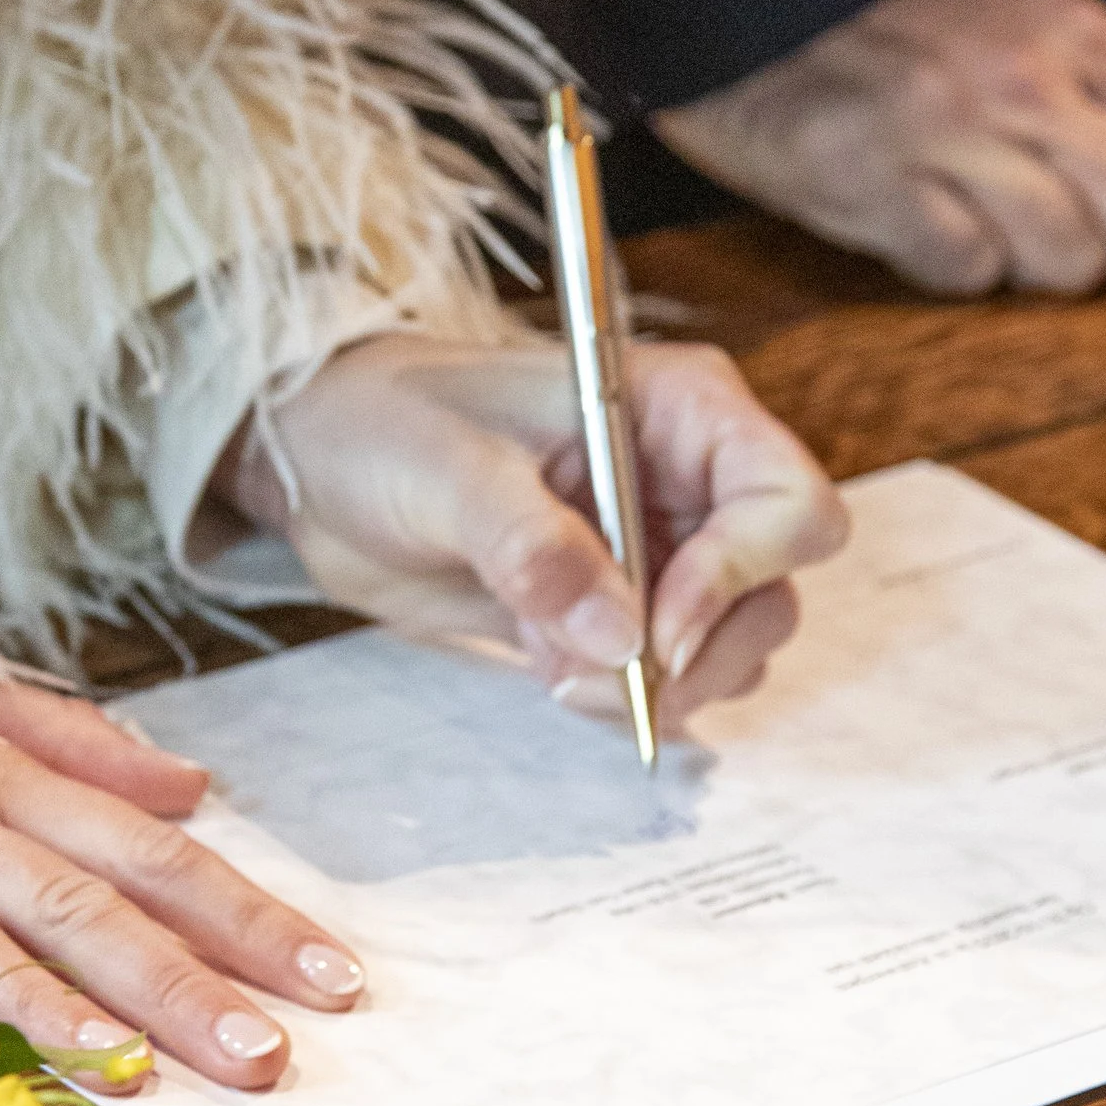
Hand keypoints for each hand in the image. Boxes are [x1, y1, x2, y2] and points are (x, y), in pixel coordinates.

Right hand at [0, 662, 364, 1096]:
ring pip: (68, 919)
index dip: (247, 913)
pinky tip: (97, 1053)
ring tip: (240, 1056)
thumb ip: (64, 742)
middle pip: (133, 882)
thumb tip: (187, 783)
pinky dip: (31, 1005)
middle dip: (232, 958)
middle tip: (308, 1036)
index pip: (154, 846)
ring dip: (162, 991)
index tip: (333, 975)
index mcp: (8, 768)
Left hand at [223, 332, 847, 732]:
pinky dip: (618, 696)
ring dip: (660, 687)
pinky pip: (668, 679)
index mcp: (678, 409)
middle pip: (775, 590)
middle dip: (705, 653)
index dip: (742, 573)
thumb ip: (531, 545)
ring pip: (733, 646)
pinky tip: (543, 659)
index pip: (787, 500)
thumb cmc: (381, 420)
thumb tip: (619, 636)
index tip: (659, 631)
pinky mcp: (618, 610)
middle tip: (603, 678)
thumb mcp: (445, 468)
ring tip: (555, 664)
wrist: (318, 462)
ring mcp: (661, 549)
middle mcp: (689, 480)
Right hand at [652, 0, 1105, 295]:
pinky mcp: (872, 190)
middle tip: (1077, 229)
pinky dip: (951, 260)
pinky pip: (963, 272)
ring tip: (985, 215)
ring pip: (1066, 261)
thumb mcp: (1022, 13)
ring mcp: (948, 141)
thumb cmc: (889, 7)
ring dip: (1033, 258)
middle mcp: (1025, 85)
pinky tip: (920, 215)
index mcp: (1074, 34)